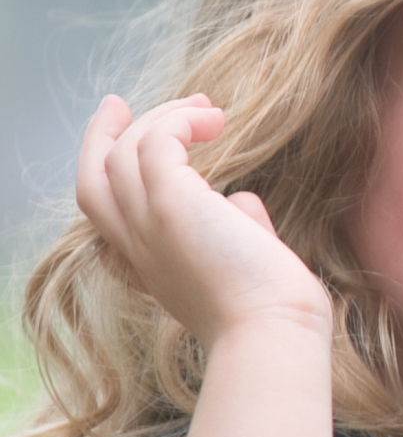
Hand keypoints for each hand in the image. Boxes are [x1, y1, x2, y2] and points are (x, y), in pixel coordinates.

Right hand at [77, 94, 329, 342]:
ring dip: (161, 119)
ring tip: (207, 110)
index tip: (126, 136)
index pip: (110, 214)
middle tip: (122, 104)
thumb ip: (236, 228)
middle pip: (94, 180)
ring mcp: (149, 226)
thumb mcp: (243, 263)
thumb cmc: (273, 308)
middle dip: (101, 136)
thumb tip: (241, 200)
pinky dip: (180, 120)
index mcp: (153, 266)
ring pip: (122, 153)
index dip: (109, 173)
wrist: (273, 333)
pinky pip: (156, 141)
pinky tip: (215, 121)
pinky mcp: (170, 206)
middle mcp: (139, 247)